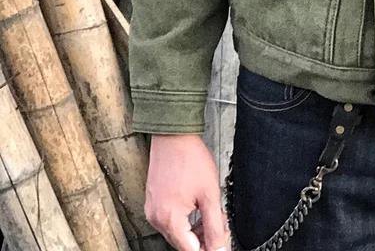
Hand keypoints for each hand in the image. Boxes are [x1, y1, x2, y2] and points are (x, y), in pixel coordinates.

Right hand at [144, 133, 229, 250]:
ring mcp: (152, 210)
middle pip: (182, 243)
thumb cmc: (190, 159)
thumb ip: (215, 225)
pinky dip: (184, 219)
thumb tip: (220, 247)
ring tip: (211, 214)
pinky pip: (169, 219)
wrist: (174, 136)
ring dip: (195, 229)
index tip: (221, 241)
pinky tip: (197, 207)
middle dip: (203, 238)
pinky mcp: (153, 202)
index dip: (209, 247)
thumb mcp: (210, 194)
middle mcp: (156, 218)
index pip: (190, 250)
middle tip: (221, 224)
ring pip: (176, 232)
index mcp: (169, 219)